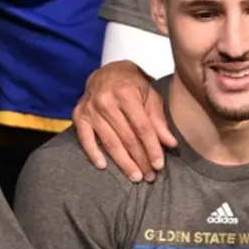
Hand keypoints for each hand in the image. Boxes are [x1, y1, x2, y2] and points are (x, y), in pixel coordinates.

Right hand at [72, 60, 175, 181]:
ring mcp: (90, 109)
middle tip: (150, 176)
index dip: (151, 148)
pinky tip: (103, 166)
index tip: (159, 165)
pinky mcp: (78, 115)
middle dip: (140, 159)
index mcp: (127, 94)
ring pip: (109, 142)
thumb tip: (170, 144)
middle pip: (126, 137)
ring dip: (123, 162)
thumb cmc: (134, 85)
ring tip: (135, 176)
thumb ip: (158, 120)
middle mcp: (106, 102)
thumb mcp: (151, 96)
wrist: (107, 72)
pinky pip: (85, 139)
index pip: (142, 127)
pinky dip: (93, 153)